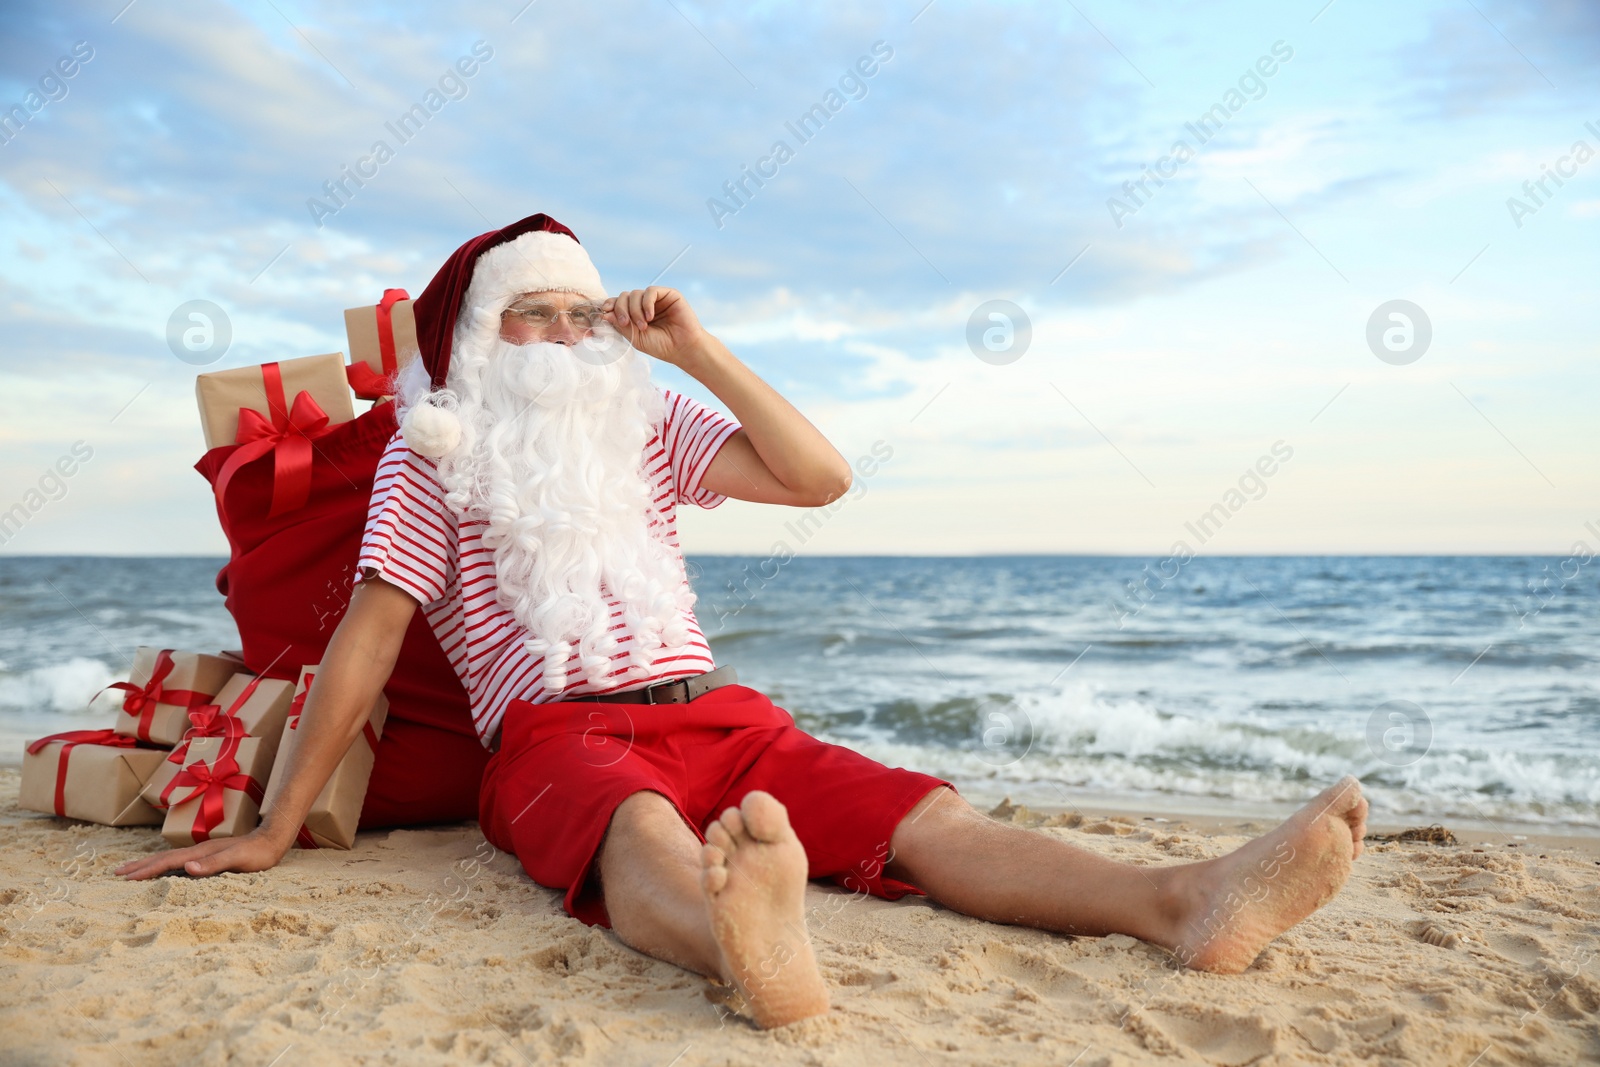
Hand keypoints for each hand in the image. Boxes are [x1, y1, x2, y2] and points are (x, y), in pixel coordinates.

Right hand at [114, 827, 289, 880]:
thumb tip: (186, 867)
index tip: (125, 878)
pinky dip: (165, 866)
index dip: (146, 870)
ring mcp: (202, 853)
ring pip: (169, 859)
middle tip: (116, 873)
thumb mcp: (237, 860)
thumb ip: (213, 864)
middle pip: (162, 858)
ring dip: (149, 864)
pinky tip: (164, 870)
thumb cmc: (257, 854)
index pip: (167, 862)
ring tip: (132, 870)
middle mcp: (197, 851)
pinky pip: (179, 862)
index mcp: (199, 853)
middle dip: (139, 866)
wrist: (272, 840)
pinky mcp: (209, 856)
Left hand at [602, 287, 708, 368]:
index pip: (617, 303)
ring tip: (643, 325)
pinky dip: (647, 303)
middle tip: (625, 322)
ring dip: (635, 310)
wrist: (683, 348)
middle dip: (620, 309)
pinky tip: (650, 316)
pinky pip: (650, 291)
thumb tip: (605, 313)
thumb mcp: (636, 338)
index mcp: (635, 314)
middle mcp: (644, 304)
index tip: (605, 312)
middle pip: (624, 296)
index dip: (609, 305)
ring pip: (635, 294)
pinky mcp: (668, 294)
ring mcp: (656, 299)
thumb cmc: (661, 346)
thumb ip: (621, 326)